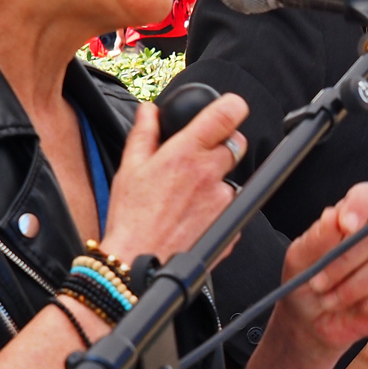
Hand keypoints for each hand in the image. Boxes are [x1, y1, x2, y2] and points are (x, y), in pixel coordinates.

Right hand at [100, 94, 247, 263]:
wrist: (138, 262)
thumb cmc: (131, 217)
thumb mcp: (130, 167)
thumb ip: (144, 132)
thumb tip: (150, 110)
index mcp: (186, 153)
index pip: (227, 114)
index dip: (233, 107)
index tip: (230, 109)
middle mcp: (210, 173)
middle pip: (237, 144)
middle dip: (224, 145)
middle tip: (200, 158)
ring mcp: (223, 200)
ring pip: (232, 178)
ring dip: (217, 181)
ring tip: (189, 196)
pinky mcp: (231, 224)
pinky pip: (231, 207)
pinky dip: (217, 208)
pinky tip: (193, 216)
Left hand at [261, 183, 367, 364]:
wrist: (308, 323)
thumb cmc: (303, 284)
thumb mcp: (299, 260)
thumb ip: (317, 238)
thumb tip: (335, 217)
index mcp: (352, 220)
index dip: (361, 207)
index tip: (344, 225)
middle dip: (342, 264)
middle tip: (318, 282)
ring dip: (352, 288)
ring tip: (330, 300)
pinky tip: (354, 308)